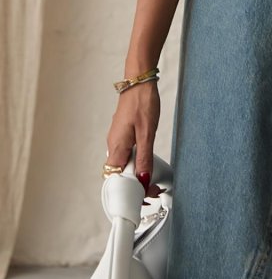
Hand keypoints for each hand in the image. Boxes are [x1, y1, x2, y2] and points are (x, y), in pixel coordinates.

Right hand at [105, 80, 159, 195]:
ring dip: (134, 176)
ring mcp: (117, 140)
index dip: (129, 192)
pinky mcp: (122, 135)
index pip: (116, 180)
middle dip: (133, 186)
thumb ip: (144, 158)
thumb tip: (142, 180)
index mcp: (116, 147)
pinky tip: (144, 164)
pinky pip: (125, 156)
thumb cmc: (142, 103)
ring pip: (122, 166)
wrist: (139, 82)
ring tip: (150, 181)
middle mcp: (113, 145)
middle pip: (118, 175)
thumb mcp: (147, 133)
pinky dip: (134, 164)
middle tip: (151, 190)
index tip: (144, 196)